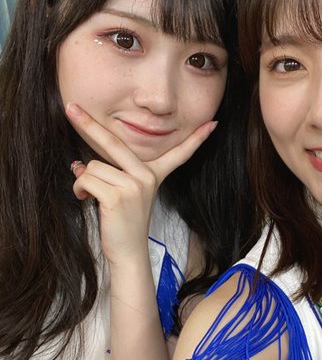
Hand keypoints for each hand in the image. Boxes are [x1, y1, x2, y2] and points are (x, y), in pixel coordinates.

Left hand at [66, 103, 216, 265]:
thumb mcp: (125, 194)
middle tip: (70, 107)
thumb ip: (110, 175)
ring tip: (90, 195)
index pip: (179, 154)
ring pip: (93, 166)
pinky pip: (87, 180)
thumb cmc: (124, 223)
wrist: (128, 252)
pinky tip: (85, 199)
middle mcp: (146, 177)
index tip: (213, 124)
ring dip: (83, 180)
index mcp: (154, 176)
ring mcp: (134, 186)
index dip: (197, 139)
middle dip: (89, 124)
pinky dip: (79, 188)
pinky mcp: (118, 196)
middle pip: (113, 143)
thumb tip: (78, 163)